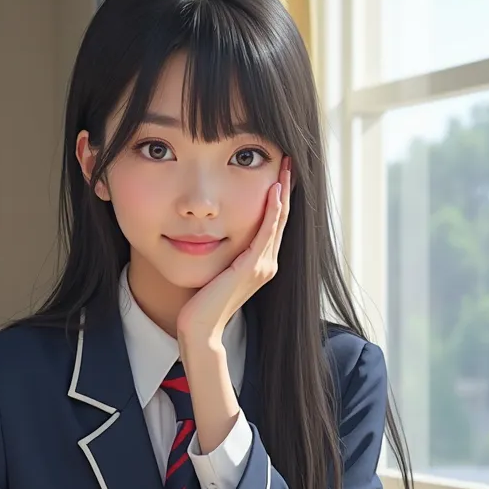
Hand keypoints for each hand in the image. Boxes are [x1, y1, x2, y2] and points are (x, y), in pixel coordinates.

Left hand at [176, 155, 291, 344]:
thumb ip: (223, 253)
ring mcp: (262, 267)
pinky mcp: (252, 268)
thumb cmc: (202, 302)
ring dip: (282, 192)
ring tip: (285, 166)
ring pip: (278, 221)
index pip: (273, 223)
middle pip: (281, 218)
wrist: (200, 328)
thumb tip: (212, 233)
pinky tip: (274, 191)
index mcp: (260, 264)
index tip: (277, 172)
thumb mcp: (216, 270)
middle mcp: (266, 264)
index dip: (278, 197)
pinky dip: (272, 212)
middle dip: (284, 187)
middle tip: (287, 160)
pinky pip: (267, 233)